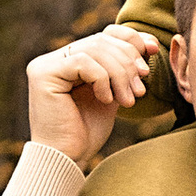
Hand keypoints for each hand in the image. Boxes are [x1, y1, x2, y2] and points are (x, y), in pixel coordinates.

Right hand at [27, 25, 153, 168]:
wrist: (67, 160)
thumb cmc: (87, 132)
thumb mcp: (113, 94)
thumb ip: (123, 70)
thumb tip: (148, 42)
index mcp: (71, 60)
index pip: (104, 35)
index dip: (131, 38)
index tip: (152, 51)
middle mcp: (56, 58)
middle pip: (102, 41)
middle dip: (128, 61)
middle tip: (140, 88)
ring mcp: (46, 64)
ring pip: (95, 49)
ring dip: (119, 74)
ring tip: (128, 99)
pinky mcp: (43, 73)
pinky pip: (83, 62)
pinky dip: (102, 79)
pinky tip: (106, 100)